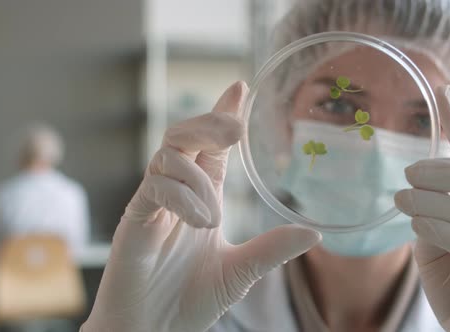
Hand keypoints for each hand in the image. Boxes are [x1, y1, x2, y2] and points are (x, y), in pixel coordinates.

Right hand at [81, 82, 320, 331]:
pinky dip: (181, 197)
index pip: (211, 147)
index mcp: (201, 199)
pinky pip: (154, 188)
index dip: (223, 116)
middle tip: (235, 124)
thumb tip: (314, 233)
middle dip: (209, 123)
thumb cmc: (190, 302)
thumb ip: (272, 250)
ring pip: (167, 155)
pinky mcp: (135, 220)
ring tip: (213, 218)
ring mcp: (153, 205)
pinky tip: (200, 222)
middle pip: (184, 137)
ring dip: (196, 176)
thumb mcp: (241, 272)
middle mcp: (177, 194)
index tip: (239, 88)